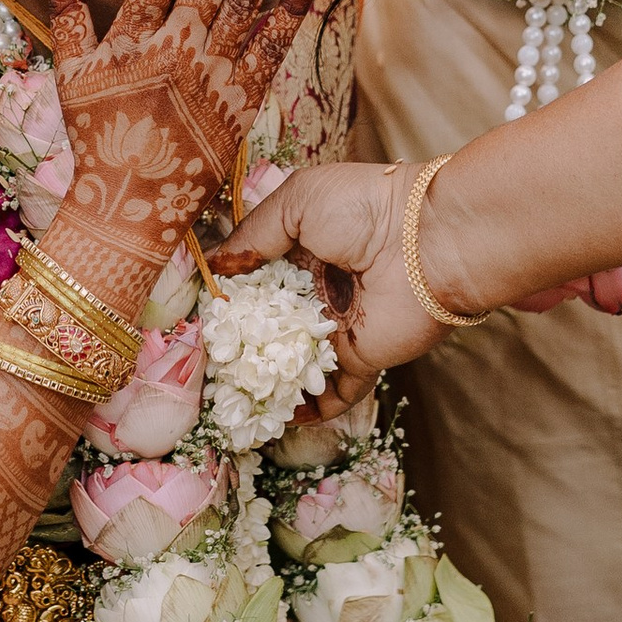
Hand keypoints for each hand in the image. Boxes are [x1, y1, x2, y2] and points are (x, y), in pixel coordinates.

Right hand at [35, 0, 324, 322]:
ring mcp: (213, 77)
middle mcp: (176, 52)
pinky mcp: (243, 104)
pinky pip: (275, 49)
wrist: (127, 211)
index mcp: (133, 40)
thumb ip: (64, 10)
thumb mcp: (67, 73)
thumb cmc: (95, 140)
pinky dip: (295, 12)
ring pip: (244, 4)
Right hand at [222, 156, 621, 405]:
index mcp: (302, 246)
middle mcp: (316, 288)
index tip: (192, 313)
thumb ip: (253, 234)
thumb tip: (216, 267)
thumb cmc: (364, 208)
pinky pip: (330, 392)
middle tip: (200, 363)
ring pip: (293, 362)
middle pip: (268, 324)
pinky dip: (307, 409)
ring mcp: (336, 327)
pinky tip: (276, 418)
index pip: (255, 275)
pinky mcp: (358, 359)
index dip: (227, 294)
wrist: (429, 241)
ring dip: (265, 380)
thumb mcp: (297, 202)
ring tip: (226, 398)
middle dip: (238, 343)